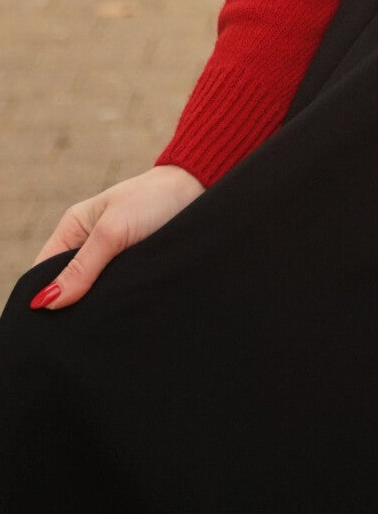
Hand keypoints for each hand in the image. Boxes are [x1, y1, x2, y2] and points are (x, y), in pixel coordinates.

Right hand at [30, 165, 203, 308]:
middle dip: (72, 304)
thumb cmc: (154, 199)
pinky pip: (115, 288)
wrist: (199, 187)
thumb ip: (83, 266)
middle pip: (67, 284)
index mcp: (73, 229)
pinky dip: (116, 299)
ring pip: (92, 290)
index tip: (52, 322)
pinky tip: (120, 312)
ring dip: (97, 303)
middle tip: (81, 326)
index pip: (42, 270)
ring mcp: (110, 256)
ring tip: (102, 321)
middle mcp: (88, 243)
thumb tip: (47, 302)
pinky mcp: (133, 264)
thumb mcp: (113, 232)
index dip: (44, 295)